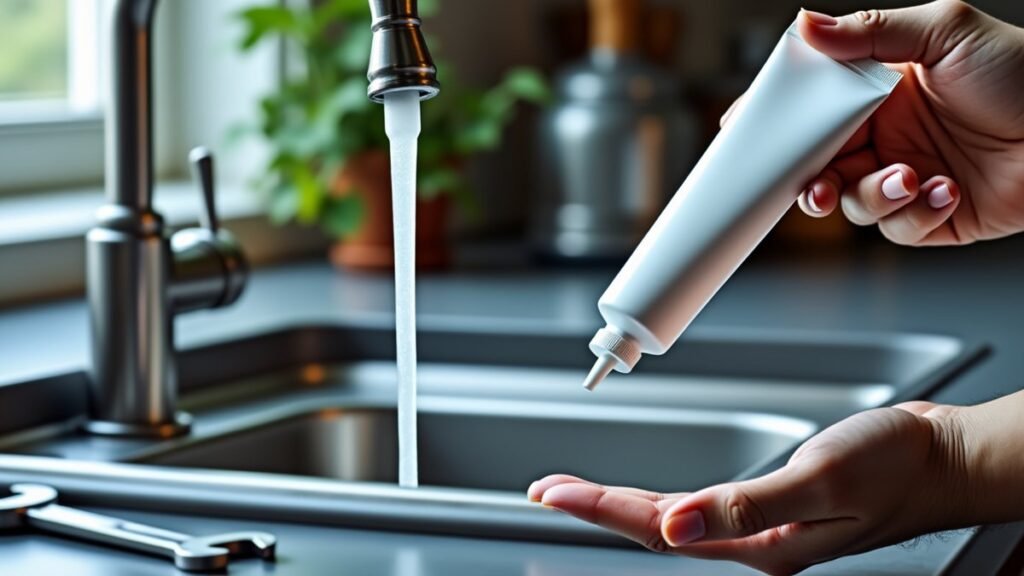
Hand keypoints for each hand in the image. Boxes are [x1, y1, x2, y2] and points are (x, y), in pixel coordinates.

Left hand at [528, 402, 967, 574]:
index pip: (658, 528)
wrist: (942, 457)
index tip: (554, 493)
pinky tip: (649, 500)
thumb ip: (744, 505)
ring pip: (672, 519)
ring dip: (621, 505)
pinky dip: (662, 499)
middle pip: (654, 528)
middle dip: (595, 509)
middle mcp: (753, 541)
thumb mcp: (819, 480)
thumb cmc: (896, 466)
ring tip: (577, 494)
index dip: (599, 508)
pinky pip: (700, 506)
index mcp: (759, 543)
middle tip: (546, 491)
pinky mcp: (771, 504)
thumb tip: (676, 525)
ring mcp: (760, 525)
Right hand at [731, 2, 1023, 245]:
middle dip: (811, 182)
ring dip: (874, 197)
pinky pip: (898, 228)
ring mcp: (905, 176)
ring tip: (910, 177)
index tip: (746, 135)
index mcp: (880, 93)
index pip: (812, 110)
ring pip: (853, 203)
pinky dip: (916, 214)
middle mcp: (887, 136)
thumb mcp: (946, 31)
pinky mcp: (929, 216)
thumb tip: (810, 25)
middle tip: (816, 186)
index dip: (778, 125)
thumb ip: (872, 33)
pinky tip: (946, 189)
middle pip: (819, 166)